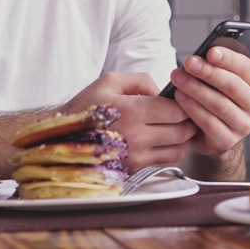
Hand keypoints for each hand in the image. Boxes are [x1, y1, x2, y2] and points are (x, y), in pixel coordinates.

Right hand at [64, 72, 197, 169]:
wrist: (61, 137)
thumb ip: (141, 80)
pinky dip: (173, 151)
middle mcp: (136, 137)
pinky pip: (165, 162)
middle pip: (181, 131)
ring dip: (184, 138)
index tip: (182, 100)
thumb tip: (161, 91)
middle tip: (187, 113)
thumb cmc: (85, 107)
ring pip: (178, 150)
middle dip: (188, 121)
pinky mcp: (133, 168)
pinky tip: (167, 140)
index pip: (175, 110)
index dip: (184, 103)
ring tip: (178, 126)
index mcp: (131, 111)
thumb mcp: (109, 81)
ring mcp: (135, 156)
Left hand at [168, 34, 249, 155]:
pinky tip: (180, 98)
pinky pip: (208, 123)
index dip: (228, 59)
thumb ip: (246, 54)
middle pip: (232, 86)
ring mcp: (244, 126)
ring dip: (196, 89)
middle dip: (208, 72)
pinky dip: (192, 108)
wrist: (215, 130)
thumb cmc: (223, 93)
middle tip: (188, 63)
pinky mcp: (227, 141)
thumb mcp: (234, 74)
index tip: (209, 51)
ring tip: (178, 78)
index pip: (248, 68)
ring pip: (219, 104)